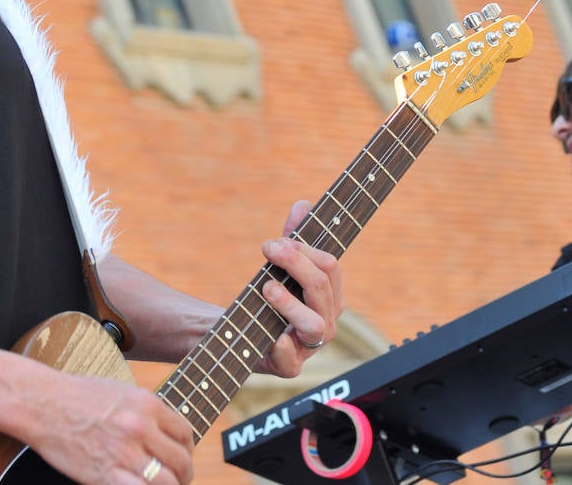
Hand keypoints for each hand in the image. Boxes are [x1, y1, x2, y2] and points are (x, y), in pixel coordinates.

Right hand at [27, 374, 195, 484]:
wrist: (44, 404)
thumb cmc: (78, 396)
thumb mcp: (122, 390)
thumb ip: (147, 411)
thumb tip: (166, 430)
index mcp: (148, 404)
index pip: (185, 432)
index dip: (188, 448)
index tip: (182, 454)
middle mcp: (140, 428)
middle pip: (181, 460)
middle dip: (185, 473)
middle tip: (180, 478)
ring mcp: (124, 453)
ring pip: (167, 482)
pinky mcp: (105, 475)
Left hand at [257, 199, 343, 376]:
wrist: (241, 335)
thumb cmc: (269, 298)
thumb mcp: (281, 265)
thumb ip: (294, 235)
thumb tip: (303, 205)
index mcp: (331, 296)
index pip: (330, 266)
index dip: (304, 248)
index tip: (277, 241)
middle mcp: (326, 321)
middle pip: (321, 287)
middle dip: (294, 263)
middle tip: (268, 250)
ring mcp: (310, 346)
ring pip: (314, 324)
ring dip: (290, 302)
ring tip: (267, 288)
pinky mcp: (289, 367)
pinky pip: (291, 360)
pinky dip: (281, 346)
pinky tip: (271, 336)